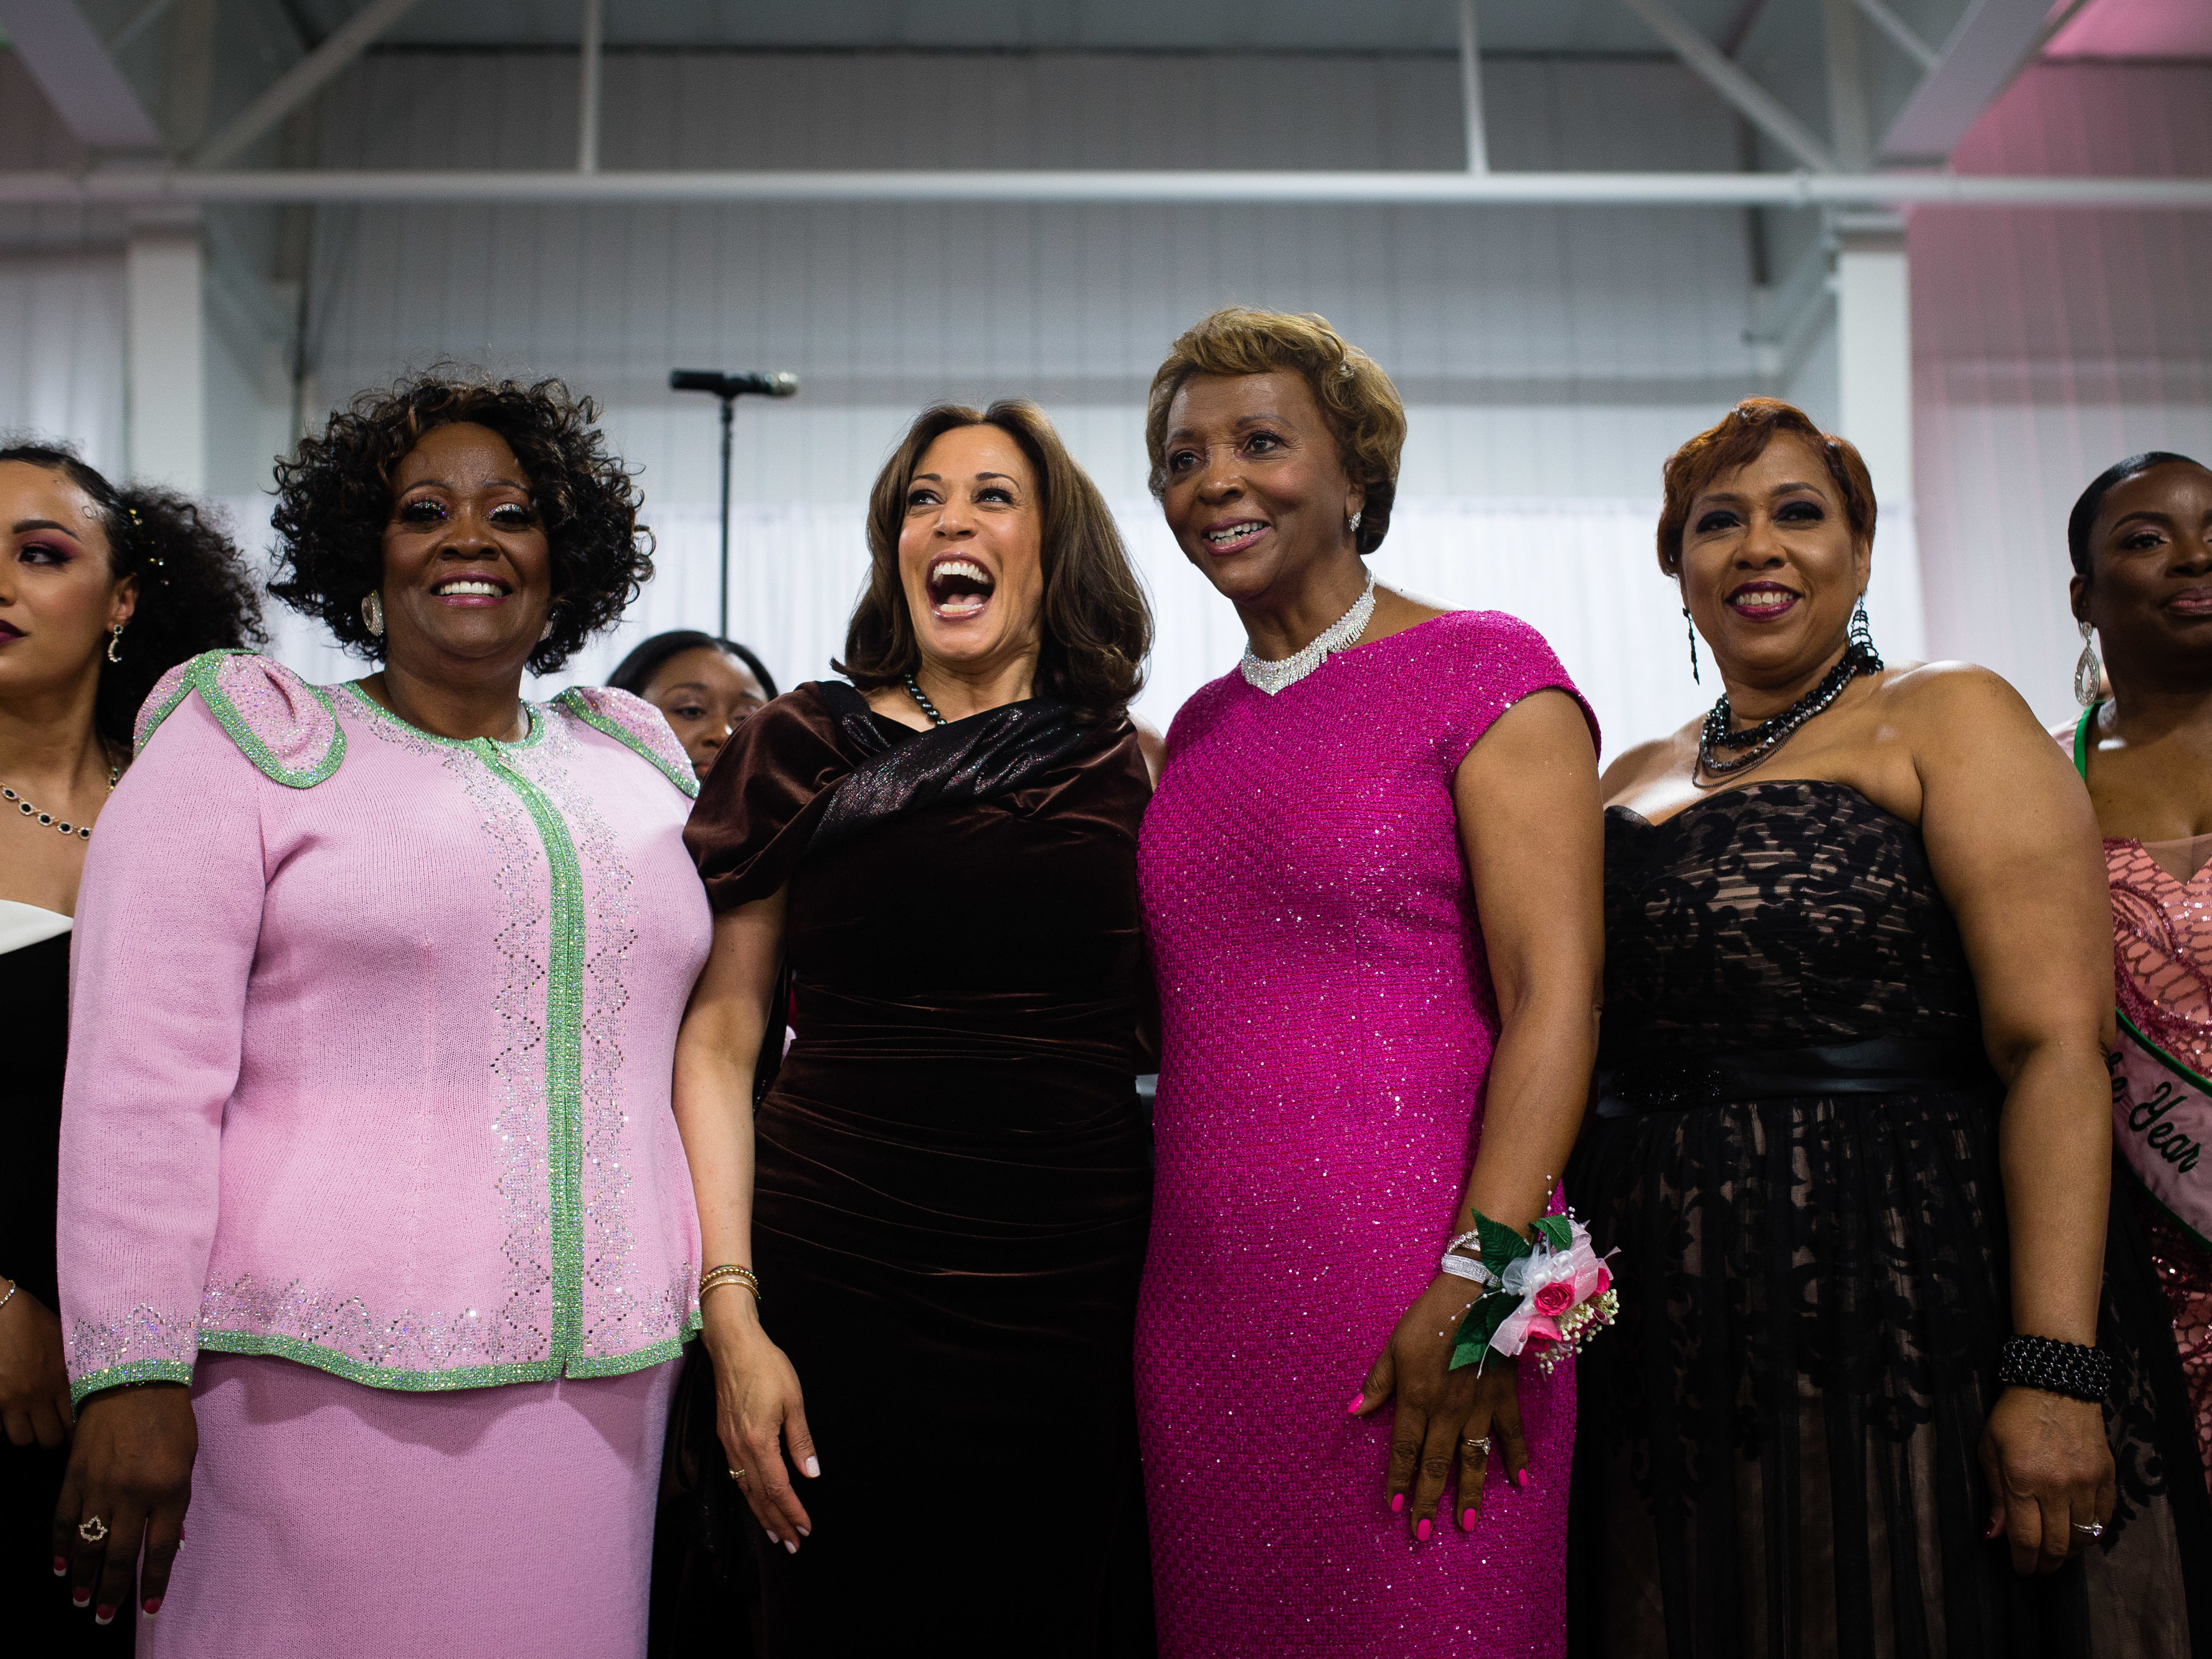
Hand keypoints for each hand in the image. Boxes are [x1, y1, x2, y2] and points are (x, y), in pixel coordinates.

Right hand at [0, 1282, 73, 1448]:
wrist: (1, 1311)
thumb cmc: (35, 1321)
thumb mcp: (65, 1341)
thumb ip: (74, 1369)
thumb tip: (91, 1387)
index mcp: (63, 1378)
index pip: (75, 1423)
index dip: (75, 1432)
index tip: (74, 1430)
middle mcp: (39, 1393)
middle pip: (49, 1440)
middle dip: (52, 1440)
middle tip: (52, 1430)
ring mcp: (12, 1398)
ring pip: (22, 1440)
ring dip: (27, 1435)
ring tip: (30, 1425)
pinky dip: (4, 1427)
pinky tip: (11, 1416)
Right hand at [53, 1383, 194, 1624]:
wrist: (135, 1381)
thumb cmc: (171, 1421)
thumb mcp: (187, 1461)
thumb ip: (176, 1503)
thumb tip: (169, 1543)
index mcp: (169, 1490)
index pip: (159, 1549)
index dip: (153, 1583)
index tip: (149, 1609)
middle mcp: (132, 1494)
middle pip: (118, 1554)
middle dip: (111, 1590)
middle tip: (103, 1616)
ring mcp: (99, 1486)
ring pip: (87, 1544)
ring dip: (82, 1577)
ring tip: (80, 1601)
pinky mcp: (74, 1476)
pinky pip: (64, 1520)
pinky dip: (61, 1546)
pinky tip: (60, 1567)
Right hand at [702, 1289, 819, 1551]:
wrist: (732, 1345)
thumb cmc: (766, 1367)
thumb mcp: (792, 1401)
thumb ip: (801, 1441)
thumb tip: (810, 1475)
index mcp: (759, 1442)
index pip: (778, 1488)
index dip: (792, 1512)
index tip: (806, 1529)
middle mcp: (739, 1449)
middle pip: (759, 1496)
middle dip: (777, 1522)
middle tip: (792, 1544)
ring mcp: (729, 1443)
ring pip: (745, 1489)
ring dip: (761, 1513)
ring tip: (776, 1533)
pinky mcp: (725, 1436)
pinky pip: (736, 1475)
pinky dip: (749, 1494)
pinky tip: (756, 1499)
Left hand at [1353, 1274, 1529, 1539]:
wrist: (1477, 1294)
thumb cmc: (1430, 1317)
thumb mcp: (1395, 1346)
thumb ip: (1378, 1383)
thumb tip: (1354, 1410)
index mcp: (1417, 1399)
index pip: (1404, 1450)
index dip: (1398, 1480)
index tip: (1394, 1508)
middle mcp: (1447, 1412)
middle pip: (1435, 1464)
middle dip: (1427, 1500)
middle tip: (1422, 1533)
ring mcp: (1479, 1408)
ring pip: (1472, 1460)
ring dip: (1468, 1494)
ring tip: (1465, 1524)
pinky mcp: (1504, 1397)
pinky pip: (1512, 1435)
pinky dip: (1517, 1458)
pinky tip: (1519, 1482)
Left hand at [1977, 1384, 2113, 1574]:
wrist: (2056, 1385)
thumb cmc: (2013, 1416)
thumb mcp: (1990, 1450)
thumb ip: (1996, 1496)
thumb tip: (1994, 1536)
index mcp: (2023, 1481)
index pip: (2026, 1539)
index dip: (2023, 1561)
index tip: (2020, 1570)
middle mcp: (2058, 1487)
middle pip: (2057, 1545)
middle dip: (2046, 1564)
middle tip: (2038, 1568)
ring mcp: (2086, 1483)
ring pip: (2083, 1538)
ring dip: (2069, 1552)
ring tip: (2056, 1553)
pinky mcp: (2107, 1477)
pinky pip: (2104, 1519)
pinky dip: (2092, 1534)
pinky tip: (2079, 1534)